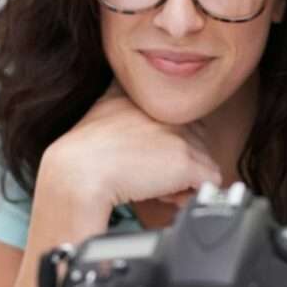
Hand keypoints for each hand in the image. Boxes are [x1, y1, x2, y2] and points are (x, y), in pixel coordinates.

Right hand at [41, 87, 223, 214]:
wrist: (77, 173)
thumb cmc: (82, 154)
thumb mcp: (104, 114)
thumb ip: (127, 113)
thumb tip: (142, 135)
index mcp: (146, 92)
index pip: (176, 118)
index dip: (165, 143)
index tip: (143, 157)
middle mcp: (167, 106)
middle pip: (195, 138)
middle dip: (179, 160)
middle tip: (149, 174)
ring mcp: (180, 132)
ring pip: (203, 159)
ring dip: (185, 178)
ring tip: (153, 184)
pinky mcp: (187, 159)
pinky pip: (210, 181)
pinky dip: (191, 194)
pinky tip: (164, 195)